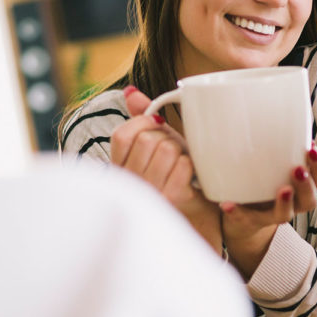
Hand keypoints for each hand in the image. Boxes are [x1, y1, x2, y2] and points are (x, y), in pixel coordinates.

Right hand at [114, 87, 221, 248]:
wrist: (196, 226)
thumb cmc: (174, 184)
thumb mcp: (154, 150)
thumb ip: (140, 122)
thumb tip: (130, 91)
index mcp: (121, 171)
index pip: (122, 135)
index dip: (142, 123)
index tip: (157, 123)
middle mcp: (131, 184)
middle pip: (148, 139)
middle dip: (168, 137)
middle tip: (176, 150)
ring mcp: (150, 193)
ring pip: (167, 148)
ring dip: (182, 151)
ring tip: (183, 164)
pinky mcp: (172, 199)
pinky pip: (184, 163)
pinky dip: (192, 164)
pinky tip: (192, 177)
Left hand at [219, 144, 316, 278]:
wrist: (241, 224)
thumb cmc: (260, 188)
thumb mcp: (270, 168)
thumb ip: (273, 149)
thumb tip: (270, 113)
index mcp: (300, 189)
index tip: (312, 148)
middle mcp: (292, 206)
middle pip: (309, 199)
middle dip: (306, 184)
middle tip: (298, 169)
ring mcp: (271, 218)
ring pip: (286, 215)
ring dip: (284, 202)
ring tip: (280, 190)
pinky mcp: (249, 224)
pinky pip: (244, 221)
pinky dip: (236, 212)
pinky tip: (227, 204)